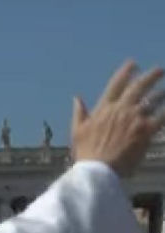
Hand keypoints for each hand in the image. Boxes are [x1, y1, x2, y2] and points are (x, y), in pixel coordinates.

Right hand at [72, 60, 164, 176]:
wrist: (98, 169)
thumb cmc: (86, 153)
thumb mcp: (77, 131)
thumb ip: (79, 113)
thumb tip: (76, 98)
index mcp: (104, 109)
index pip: (116, 84)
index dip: (125, 72)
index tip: (132, 63)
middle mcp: (121, 109)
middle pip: (139, 87)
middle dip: (150, 76)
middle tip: (159, 71)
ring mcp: (135, 118)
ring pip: (153, 99)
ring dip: (161, 93)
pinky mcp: (147, 130)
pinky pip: (162, 115)